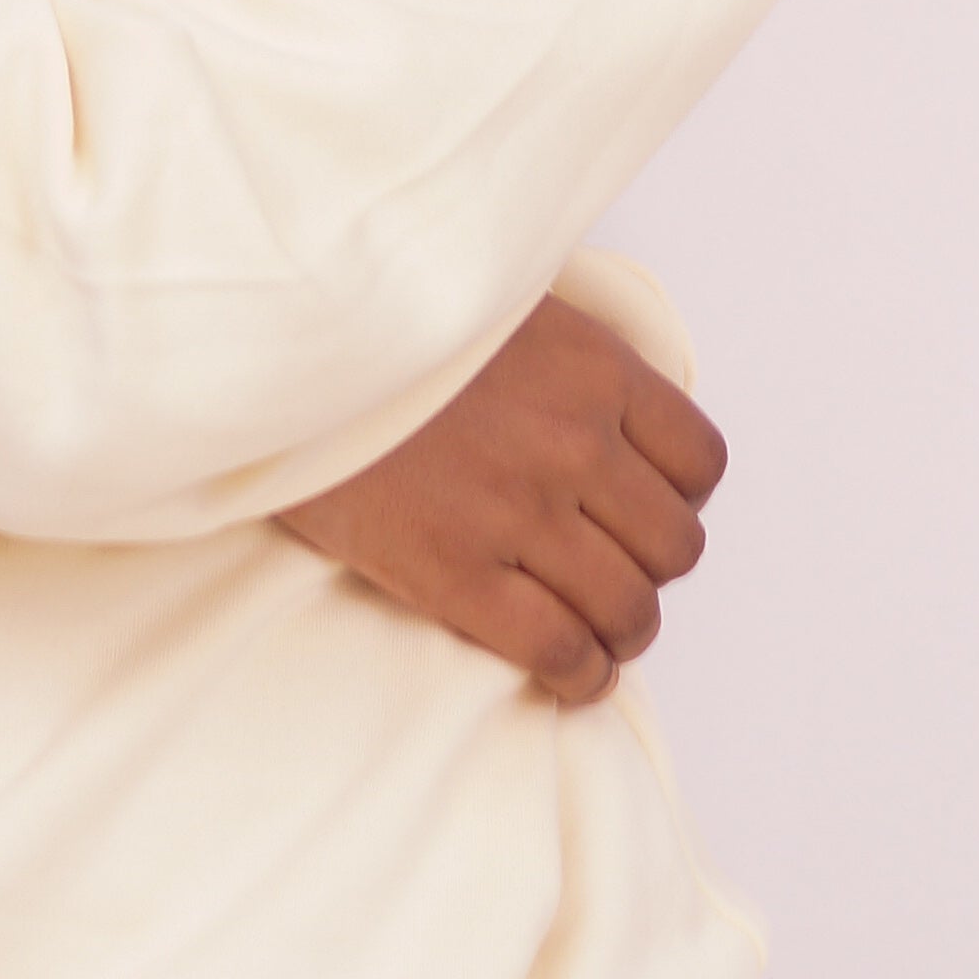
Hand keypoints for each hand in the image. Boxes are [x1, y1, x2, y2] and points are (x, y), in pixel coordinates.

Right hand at [274, 295, 723, 706]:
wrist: (279, 345)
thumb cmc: (386, 322)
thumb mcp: (502, 303)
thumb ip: (567, 356)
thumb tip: (607, 412)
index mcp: (593, 368)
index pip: (700, 460)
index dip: (681, 496)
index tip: (646, 505)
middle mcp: (572, 441)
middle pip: (673, 544)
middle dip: (650, 568)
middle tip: (612, 569)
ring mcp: (516, 511)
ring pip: (628, 608)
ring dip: (622, 630)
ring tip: (596, 628)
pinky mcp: (455, 573)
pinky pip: (559, 652)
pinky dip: (579, 676)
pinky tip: (568, 670)